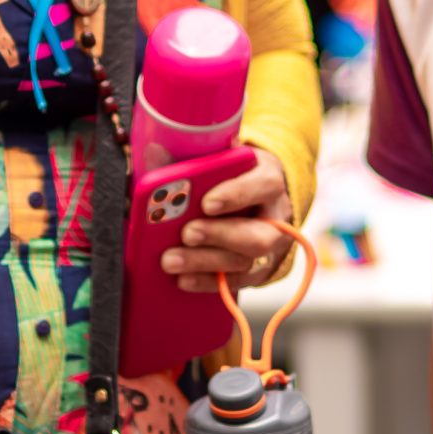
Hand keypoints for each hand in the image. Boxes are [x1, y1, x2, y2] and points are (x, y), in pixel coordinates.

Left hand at [164, 149, 294, 291]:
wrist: (258, 197)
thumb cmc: (233, 174)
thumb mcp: (221, 157)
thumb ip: (194, 156)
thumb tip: (155, 150)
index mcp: (269, 180)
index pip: (264, 186)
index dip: (237, 195)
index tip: (206, 202)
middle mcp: (277, 217)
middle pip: (258, 235)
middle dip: (219, 236)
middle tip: (187, 233)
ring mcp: (270, 248)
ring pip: (245, 262)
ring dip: (204, 263)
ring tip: (170, 260)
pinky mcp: (257, 270)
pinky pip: (235, 283)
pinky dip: (207, 282)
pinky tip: (182, 279)